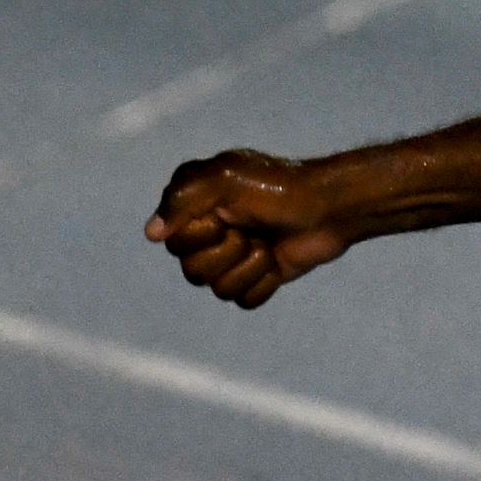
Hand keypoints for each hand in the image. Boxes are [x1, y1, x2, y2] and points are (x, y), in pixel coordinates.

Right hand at [144, 149, 353, 308]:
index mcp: (195, 207)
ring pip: (218, 290)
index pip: (173, 243)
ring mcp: (233, 259)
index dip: (200, 236)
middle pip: (192, 272)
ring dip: (248, 269)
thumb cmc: (278, 188)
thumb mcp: (226, 179)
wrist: (329, 209)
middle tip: (249, 231)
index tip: (224, 217)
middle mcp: (208, 235)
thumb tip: (151, 234)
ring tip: (266, 246)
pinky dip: (263, 284)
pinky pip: (244, 301)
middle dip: (227, 254)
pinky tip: (276, 262)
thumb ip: (182, 200)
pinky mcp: (256, 278)